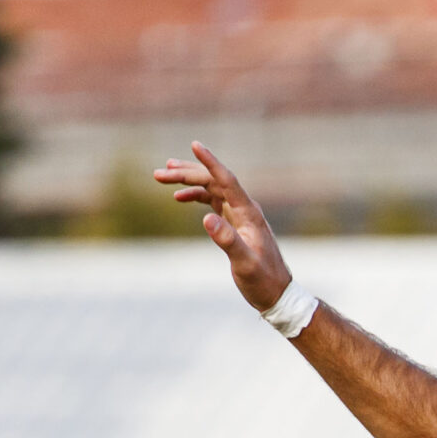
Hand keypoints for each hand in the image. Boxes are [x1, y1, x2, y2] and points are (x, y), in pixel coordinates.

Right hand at [154, 142, 293, 313]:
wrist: (276, 293)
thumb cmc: (263, 280)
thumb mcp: (244, 264)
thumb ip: (227, 241)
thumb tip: (206, 219)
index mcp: (248, 213)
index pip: (227, 180)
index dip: (210, 162)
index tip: (195, 144)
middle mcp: (245, 209)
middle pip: (214, 181)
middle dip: (187, 173)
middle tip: (159, 172)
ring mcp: (240, 215)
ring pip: (211, 189)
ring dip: (188, 182)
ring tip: (162, 177)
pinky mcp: (235, 223)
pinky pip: (213, 201)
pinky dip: (196, 196)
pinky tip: (180, 197)